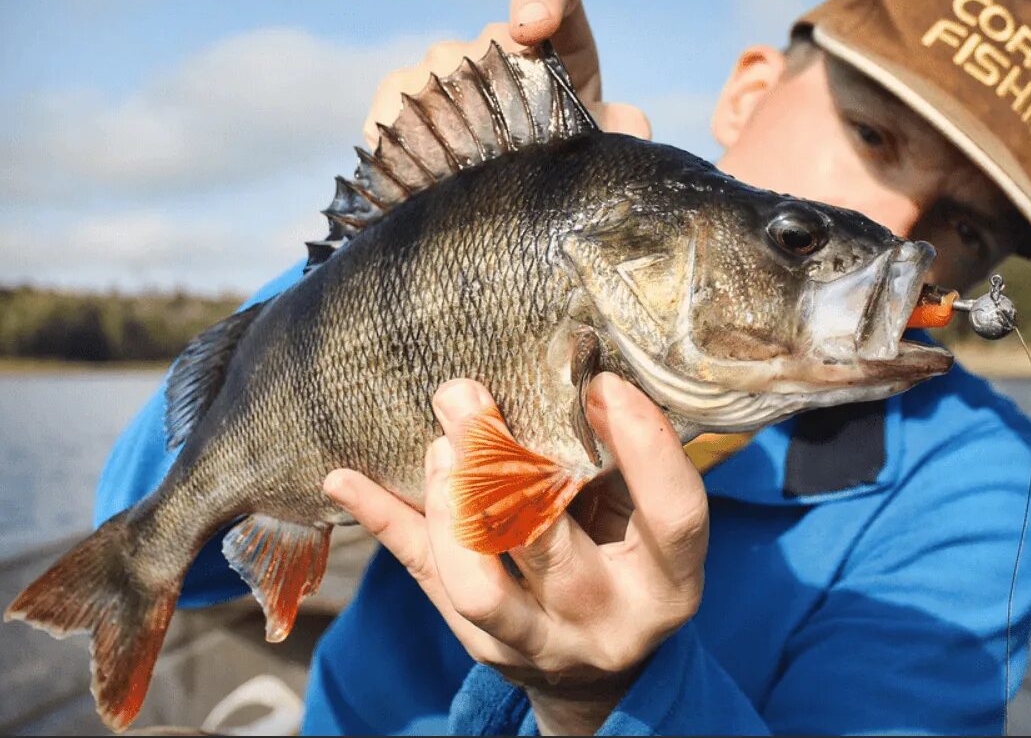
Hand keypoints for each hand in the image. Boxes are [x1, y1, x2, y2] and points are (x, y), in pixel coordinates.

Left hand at [323, 373, 707, 734]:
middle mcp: (608, 620)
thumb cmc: (628, 564)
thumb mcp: (647, 521)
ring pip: (478, 586)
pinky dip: (384, 523)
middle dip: (498, 465)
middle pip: (551, 546)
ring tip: (438, 446)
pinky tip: (344, 479)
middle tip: (464, 396)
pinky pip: (425, 580)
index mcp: (669, 581)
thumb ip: (620, 465)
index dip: (642, 445)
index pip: (672, 514)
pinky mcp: (484, 646)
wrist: (599, 672)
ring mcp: (539, 644)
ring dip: (447, 504)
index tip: (601, 383)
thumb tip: (571, 371)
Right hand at [364, 0, 650, 146]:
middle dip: (494, 94)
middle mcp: (495, 43)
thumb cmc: (562, 166)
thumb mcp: (598, 152)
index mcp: (557, 44)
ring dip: (450, 122)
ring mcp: (443, 63)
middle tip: (504, 151)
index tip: (530, 26)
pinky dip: (402, 131)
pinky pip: (393, 101)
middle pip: (484, 45)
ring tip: (466, 172)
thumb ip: (623, 134)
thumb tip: (630, 123)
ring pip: (438, 76)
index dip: (540, 1)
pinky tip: (418, 168)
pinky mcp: (398, 93)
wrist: (506, 199)